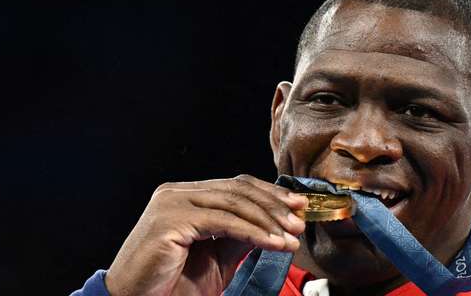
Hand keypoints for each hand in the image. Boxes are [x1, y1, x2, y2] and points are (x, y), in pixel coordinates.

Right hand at [103, 175, 308, 295]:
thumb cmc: (169, 285)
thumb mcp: (216, 257)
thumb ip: (240, 237)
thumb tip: (275, 224)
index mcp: (184, 196)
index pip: (234, 185)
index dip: (269, 194)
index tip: (298, 205)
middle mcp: (176, 193)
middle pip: (237, 189)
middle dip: (274, 204)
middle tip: (300, 220)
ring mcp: (172, 203)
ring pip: (233, 202)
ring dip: (269, 220)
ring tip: (291, 237)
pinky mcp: (171, 219)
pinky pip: (223, 222)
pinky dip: (253, 232)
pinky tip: (273, 243)